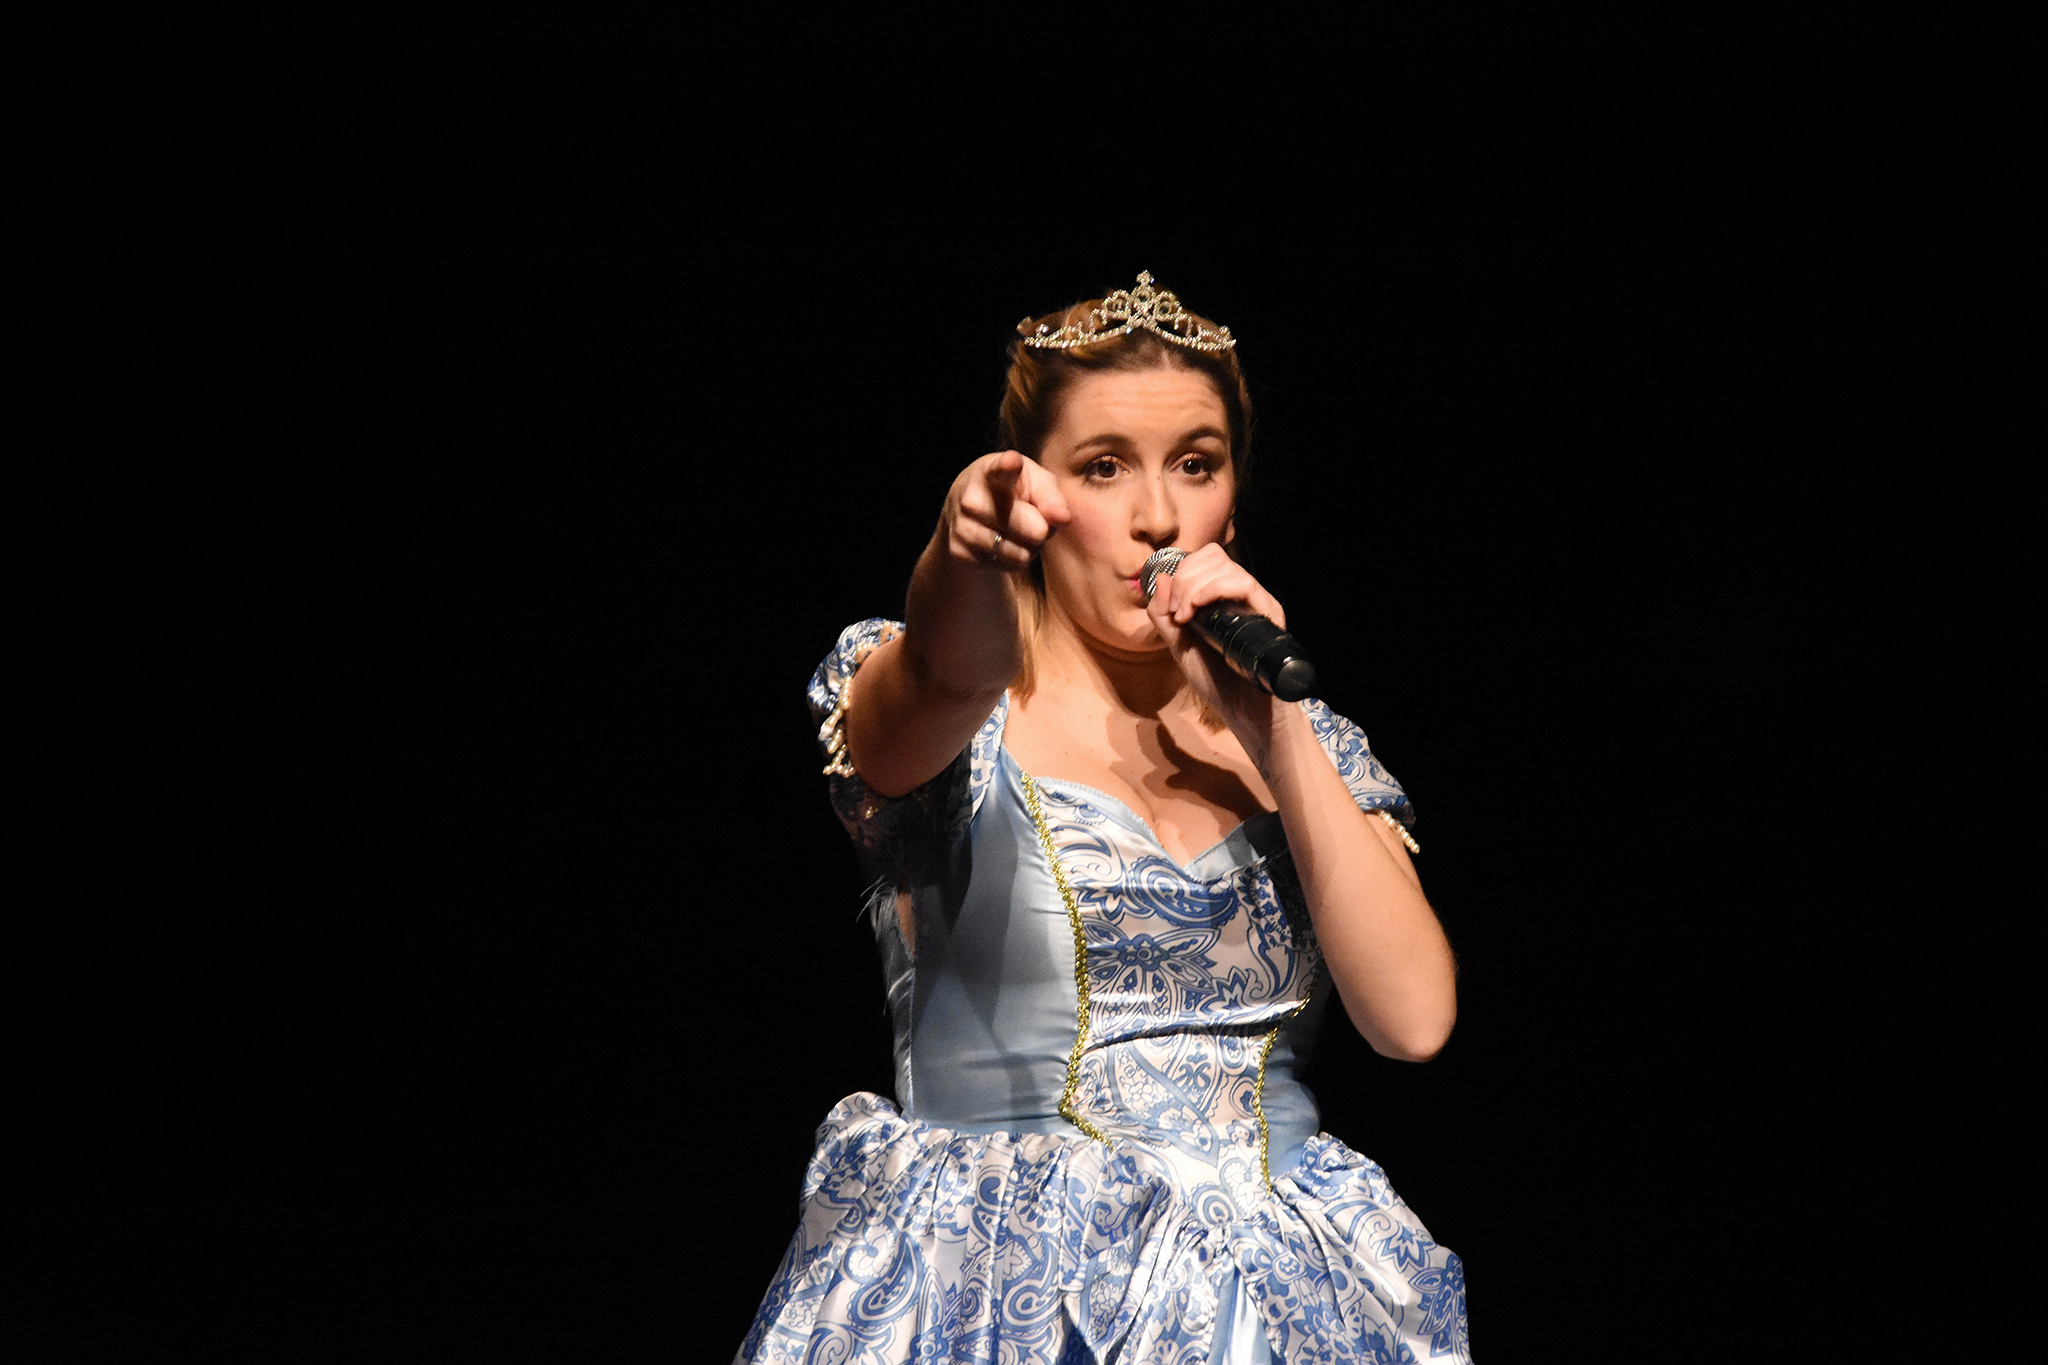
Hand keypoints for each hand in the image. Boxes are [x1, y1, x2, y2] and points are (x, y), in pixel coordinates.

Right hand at [942, 451, 1071, 570]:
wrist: (965, 510)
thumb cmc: (1013, 490)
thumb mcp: (1036, 483)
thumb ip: (1052, 497)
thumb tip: (1063, 518)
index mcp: (992, 472)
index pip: (1000, 470)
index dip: (1007, 467)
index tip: (1012, 461)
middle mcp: (972, 499)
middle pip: (1032, 528)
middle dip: (1041, 527)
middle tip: (1031, 516)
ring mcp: (963, 528)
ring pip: (1022, 553)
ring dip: (1029, 546)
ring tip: (1016, 530)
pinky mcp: (961, 553)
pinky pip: (1011, 565)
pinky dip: (1015, 558)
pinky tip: (1002, 543)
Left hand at [1143, 544, 1290, 744]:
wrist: (1243, 713)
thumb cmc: (1217, 683)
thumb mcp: (1179, 646)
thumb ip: (1163, 615)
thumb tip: (1158, 577)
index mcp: (1222, 598)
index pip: (1204, 559)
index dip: (1180, 571)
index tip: (1170, 605)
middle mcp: (1242, 596)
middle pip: (1213, 556)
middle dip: (1184, 578)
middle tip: (1177, 612)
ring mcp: (1257, 603)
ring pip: (1226, 567)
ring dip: (1194, 586)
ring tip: (1186, 617)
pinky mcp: (1269, 615)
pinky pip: (1244, 584)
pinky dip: (1214, 591)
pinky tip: (1198, 613)